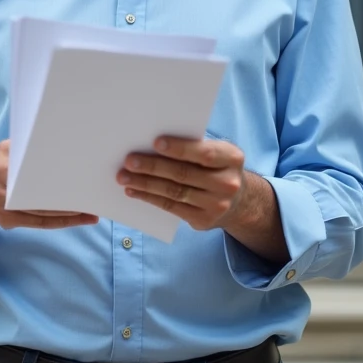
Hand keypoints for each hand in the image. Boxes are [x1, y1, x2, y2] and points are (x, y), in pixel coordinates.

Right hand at [0, 140, 98, 230]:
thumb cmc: (10, 167)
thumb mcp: (16, 149)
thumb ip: (34, 146)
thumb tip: (72, 144)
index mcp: (4, 153)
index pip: (35, 163)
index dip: (59, 170)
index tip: (81, 173)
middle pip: (38, 189)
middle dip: (66, 194)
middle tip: (90, 195)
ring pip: (40, 210)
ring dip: (68, 212)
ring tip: (90, 211)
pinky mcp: (3, 218)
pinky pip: (38, 223)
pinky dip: (61, 222)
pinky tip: (78, 219)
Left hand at [117, 136, 247, 231]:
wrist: (239, 201)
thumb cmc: (217, 167)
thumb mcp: (217, 152)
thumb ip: (194, 146)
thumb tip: (151, 143)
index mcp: (232, 158)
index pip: (204, 153)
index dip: (179, 149)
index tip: (155, 142)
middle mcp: (227, 183)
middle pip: (184, 174)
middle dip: (153, 167)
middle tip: (129, 161)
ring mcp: (216, 205)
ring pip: (174, 192)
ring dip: (145, 184)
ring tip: (123, 176)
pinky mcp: (203, 220)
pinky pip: (171, 207)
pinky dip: (149, 198)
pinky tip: (133, 190)